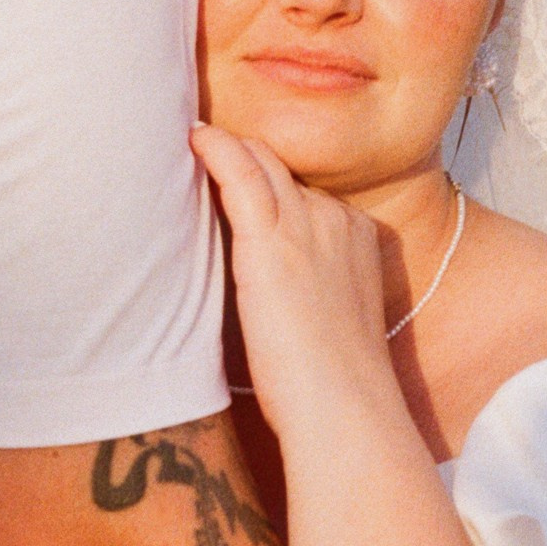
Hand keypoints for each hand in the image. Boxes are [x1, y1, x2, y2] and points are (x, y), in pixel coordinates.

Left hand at [192, 125, 397, 438]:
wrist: (345, 408)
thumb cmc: (330, 386)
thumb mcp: (327, 321)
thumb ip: (301, 290)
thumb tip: (261, 294)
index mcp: (355, 236)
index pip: (303, 191)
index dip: (267, 184)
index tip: (234, 179)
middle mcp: (335, 219)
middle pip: (281, 168)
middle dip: (244, 155)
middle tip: (201, 147)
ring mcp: (307, 225)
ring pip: (260, 161)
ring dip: (226, 147)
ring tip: (191, 137)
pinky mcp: (271, 241)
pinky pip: (240, 173)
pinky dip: (216, 149)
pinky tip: (193, 139)